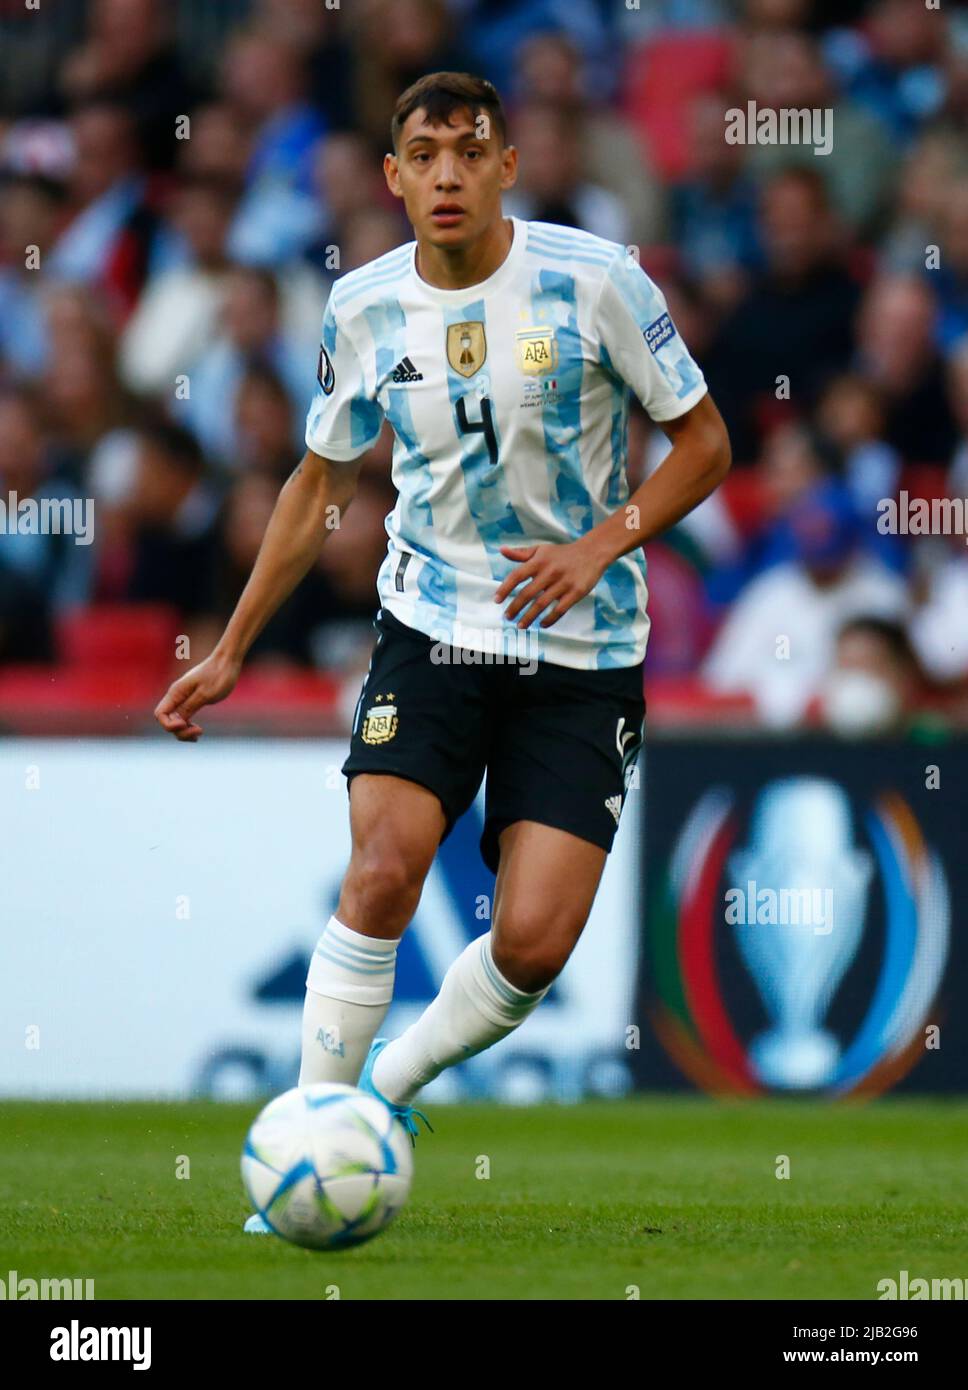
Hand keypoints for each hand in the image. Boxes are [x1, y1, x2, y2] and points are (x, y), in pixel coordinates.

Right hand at [154, 650, 241, 741]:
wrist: (228, 661)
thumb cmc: (219, 675)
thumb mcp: (205, 694)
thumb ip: (189, 707)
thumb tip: (176, 721)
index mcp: (176, 692)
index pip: (160, 714)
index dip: (169, 725)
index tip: (186, 724)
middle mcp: (176, 695)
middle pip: (167, 721)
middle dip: (180, 731)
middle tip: (199, 731)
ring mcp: (183, 697)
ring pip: (175, 721)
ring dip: (184, 731)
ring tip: (199, 733)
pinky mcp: (192, 699)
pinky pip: (183, 717)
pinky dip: (188, 726)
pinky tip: (198, 730)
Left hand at [494, 539, 609, 628]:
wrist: (592, 552)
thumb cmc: (563, 553)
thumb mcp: (542, 549)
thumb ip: (521, 553)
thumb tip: (501, 550)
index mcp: (539, 561)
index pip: (517, 575)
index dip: (505, 588)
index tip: (496, 600)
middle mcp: (549, 572)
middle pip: (527, 593)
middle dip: (515, 607)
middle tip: (507, 617)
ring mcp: (563, 583)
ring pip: (542, 604)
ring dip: (529, 617)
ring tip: (521, 626)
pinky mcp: (576, 592)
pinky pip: (559, 610)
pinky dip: (550, 619)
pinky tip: (542, 625)